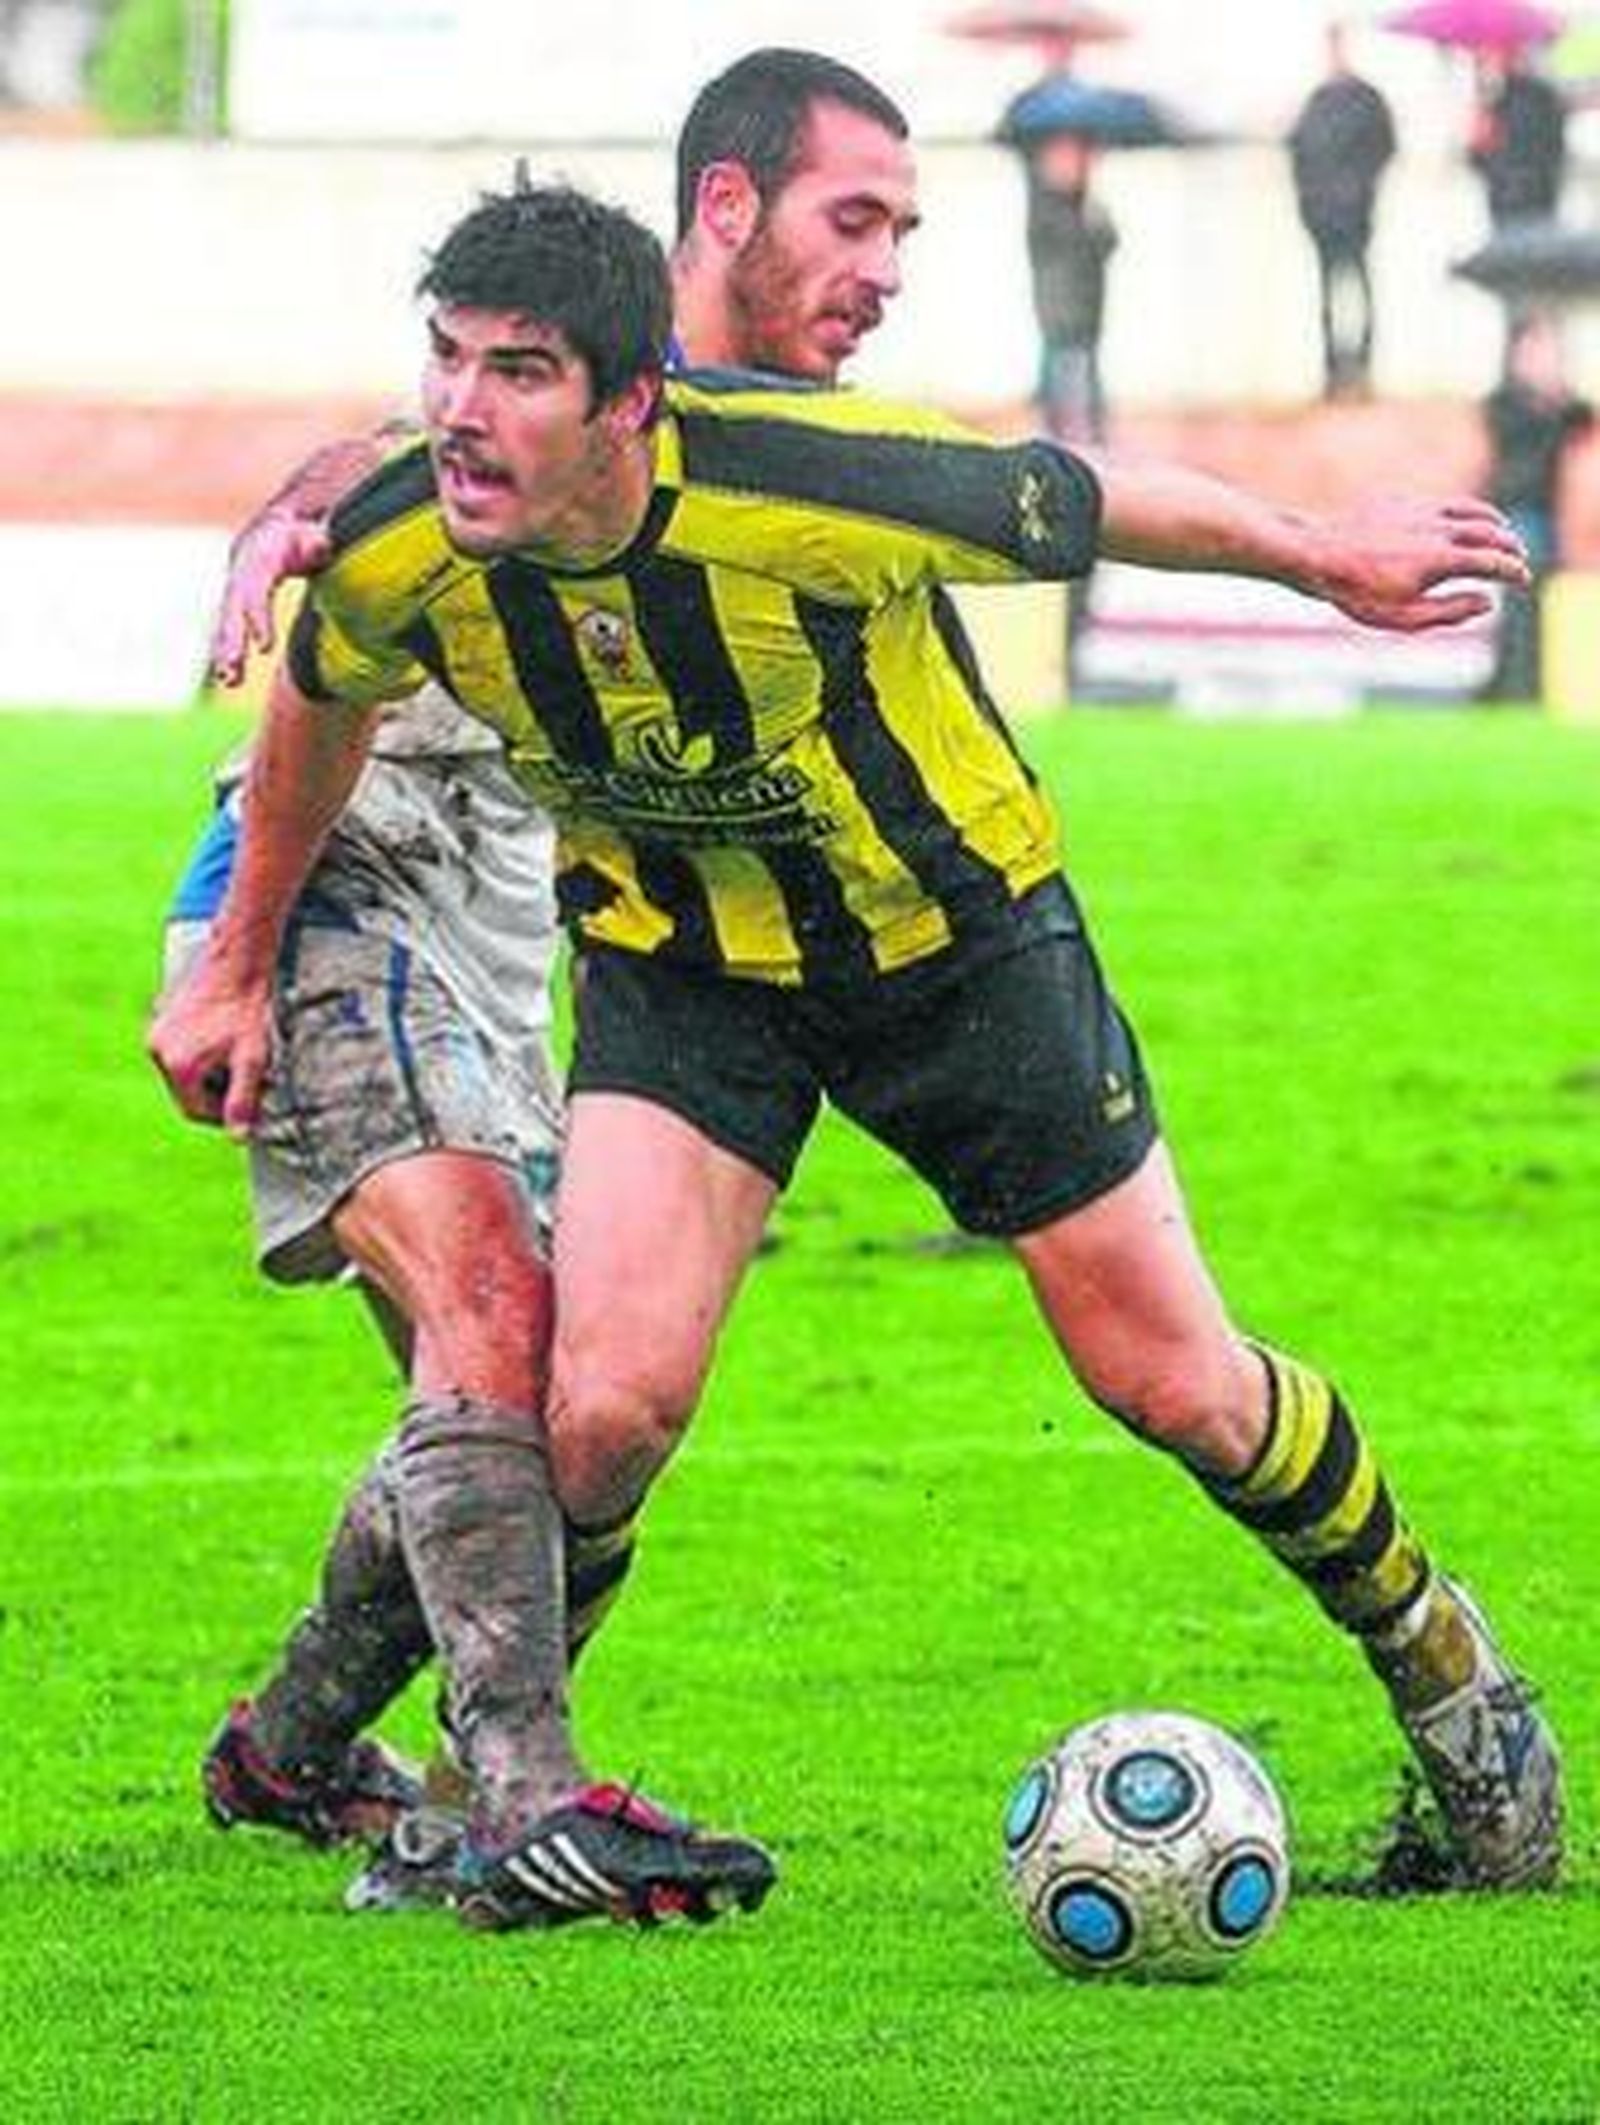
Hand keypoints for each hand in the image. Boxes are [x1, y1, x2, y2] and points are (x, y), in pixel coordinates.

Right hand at [147, 966, 272, 1136]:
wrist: (238, 960)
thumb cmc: (248, 1007)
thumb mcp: (253, 1058)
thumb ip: (243, 1100)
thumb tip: (237, 1137)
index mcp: (179, 1065)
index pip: (196, 1111)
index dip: (224, 1116)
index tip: (248, 1109)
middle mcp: (159, 1050)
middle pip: (187, 1092)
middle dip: (216, 1094)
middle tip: (248, 1083)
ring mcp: (157, 1032)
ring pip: (183, 1072)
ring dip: (209, 1074)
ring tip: (238, 1058)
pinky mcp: (162, 1017)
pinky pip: (179, 1050)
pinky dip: (200, 1055)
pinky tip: (224, 1040)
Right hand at [209, 511, 331, 686]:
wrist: (271, 532)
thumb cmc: (298, 536)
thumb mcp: (310, 534)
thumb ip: (316, 542)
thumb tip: (321, 545)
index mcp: (258, 561)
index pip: (255, 593)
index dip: (257, 618)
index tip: (264, 647)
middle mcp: (241, 580)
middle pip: (233, 613)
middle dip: (233, 641)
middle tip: (232, 668)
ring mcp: (237, 595)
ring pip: (228, 626)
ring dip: (226, 654)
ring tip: (229, 681)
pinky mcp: (238, 609)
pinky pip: (231, 632)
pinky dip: (228, 654)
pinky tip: (230, 679)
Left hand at [1306, 498, 1530, 633]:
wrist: (1318, 555)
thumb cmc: (1358, 593)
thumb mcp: (1404, 617)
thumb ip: (1450, 612)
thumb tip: (1488, 602)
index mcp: (1442, 559)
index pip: (1493, 562)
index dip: (1513, 571)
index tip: (1523, 580)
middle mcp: (1438, 529)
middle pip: (1490, 531)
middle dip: (1510, 546)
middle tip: (1518, 559)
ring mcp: (1421, 510)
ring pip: (1471, 510)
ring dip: (1493, 523)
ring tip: (1502, 533)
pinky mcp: (1403, 502)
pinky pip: (1445, 504)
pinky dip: (1465, 513)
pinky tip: (1461, 524)